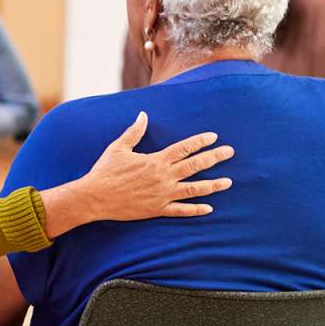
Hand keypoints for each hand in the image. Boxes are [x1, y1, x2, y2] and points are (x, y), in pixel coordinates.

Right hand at [59, 112, 234, 226]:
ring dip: (213, 185)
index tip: (213, 136)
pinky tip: (209, 208)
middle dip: (214, 157)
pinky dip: (196, 210)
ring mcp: (162, 195)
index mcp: (155, 161)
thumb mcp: (118, 147)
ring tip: (229, 182)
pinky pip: (181, 211)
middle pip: (195, 166)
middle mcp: (163, 177)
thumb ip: (134, 132)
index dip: (200, 141)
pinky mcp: (157, 210)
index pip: (184, 148)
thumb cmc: (105, 171)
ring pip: (194, 189)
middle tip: (230, 152)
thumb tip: (143, 115)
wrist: (95, 197)